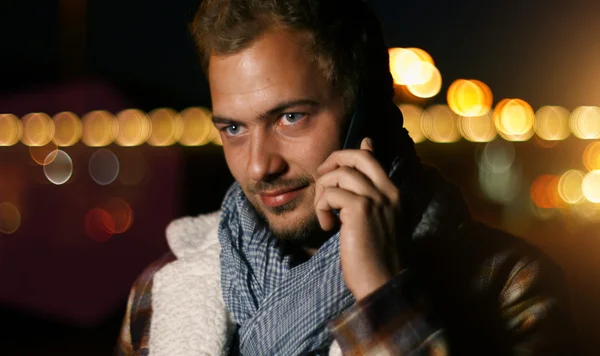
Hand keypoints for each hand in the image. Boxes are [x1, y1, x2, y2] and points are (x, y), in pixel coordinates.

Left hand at [314, 137, 401, 300]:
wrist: (383, 283)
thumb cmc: (376, 258)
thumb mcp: (377, 223)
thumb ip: (369, 200)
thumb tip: (357, 184)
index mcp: (394, 194)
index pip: (372, 159)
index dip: (354, 151)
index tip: (337, 160)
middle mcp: (388, 191)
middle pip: (356, 156)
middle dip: (332, 161)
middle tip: (321, 180)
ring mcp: (375, 198)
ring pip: (339, 173)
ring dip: (323, 192)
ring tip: (325, 215)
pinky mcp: (359, 208)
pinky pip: (330, 194)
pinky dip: (321, 208)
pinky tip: (328, 227)